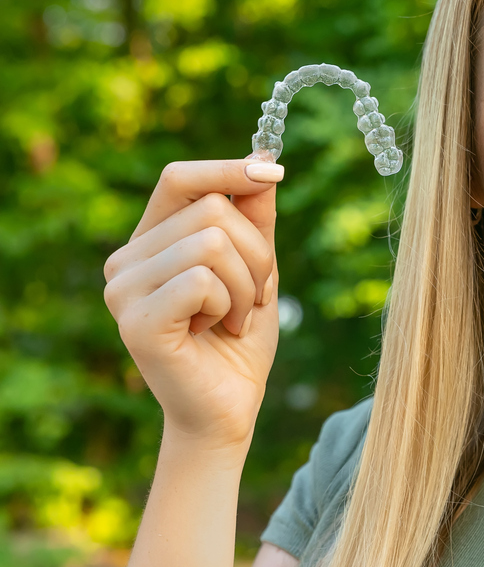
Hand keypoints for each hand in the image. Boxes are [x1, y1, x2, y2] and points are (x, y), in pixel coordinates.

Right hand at [103, 158, 284, 451]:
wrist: (229, 408)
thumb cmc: (240, 338)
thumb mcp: (257, 267)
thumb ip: (255, 217)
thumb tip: (263, 158)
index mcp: (149, 242)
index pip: (180, 179)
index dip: (230, 169)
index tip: (276, 171)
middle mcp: (126, 261)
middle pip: (213, 210)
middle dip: (257, 254)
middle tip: (253, 297)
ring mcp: (124, 291)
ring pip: (213, 243)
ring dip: (247, 284)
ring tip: (234, 317)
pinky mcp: (136, 321)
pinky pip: (202, 280)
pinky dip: (229, 304)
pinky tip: (218, 331)